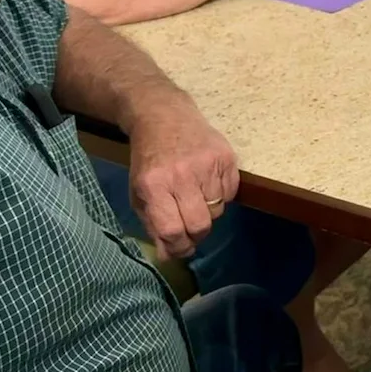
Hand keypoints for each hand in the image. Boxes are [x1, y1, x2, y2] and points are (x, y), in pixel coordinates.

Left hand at [126, 95, 238, 259]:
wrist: (165, 116)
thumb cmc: (149, 159)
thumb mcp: (139, 193)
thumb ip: (154, 225)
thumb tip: (170, 255)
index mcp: (154, 185)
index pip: (172, 230)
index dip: (178, 247)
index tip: (179, 248)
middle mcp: (182, 175)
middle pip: (200, 224)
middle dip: (197, 235)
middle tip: (191, 231)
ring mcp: (208, 164)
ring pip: (218, 210)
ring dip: (208, 212)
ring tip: (197, 198)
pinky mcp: (227, 156)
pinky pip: (231, 193)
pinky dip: (221, 196)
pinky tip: (208, 183)